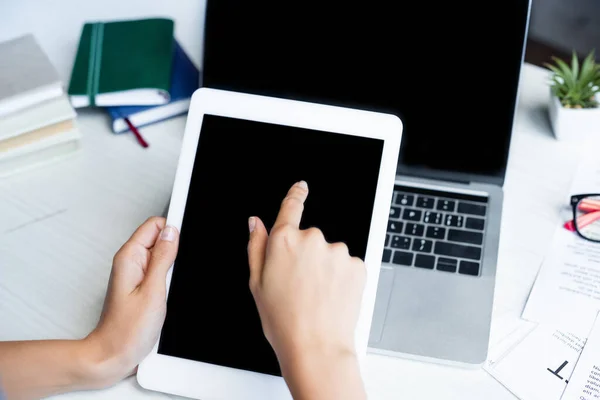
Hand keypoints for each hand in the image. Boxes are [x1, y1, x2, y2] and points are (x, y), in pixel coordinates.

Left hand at [84, 217, 178, 386]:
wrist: (113, 356)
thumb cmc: (126, 331)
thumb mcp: (153, 291)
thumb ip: (163, 258)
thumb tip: (173, 232)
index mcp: (130, 257)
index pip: (155, 225)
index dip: (174, 229)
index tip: (186, 240)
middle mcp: (130, 263)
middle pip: (160, 239)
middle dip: (175, 250)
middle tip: (175, 273)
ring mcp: (136, 274)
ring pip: (162, 256)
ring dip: (172, 267)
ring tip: (169, 288)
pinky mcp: (141, 286)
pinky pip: (160, 272)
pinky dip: (168, 279)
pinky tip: (168, 294)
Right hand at [247, 181, 366, 398]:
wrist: (316, 347)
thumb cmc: (283, 320)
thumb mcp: (257, 283)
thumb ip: (257, 246)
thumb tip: (256, 223)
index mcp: (284, 241)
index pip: (291, 207)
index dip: (296, 195)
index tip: (301, 187)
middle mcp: (312, 240)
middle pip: (310, 238)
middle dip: (306, 255)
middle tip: (300, 285)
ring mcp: (337, 252)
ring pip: (330, 253)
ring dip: (325, 268)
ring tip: (317, 295)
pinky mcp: (357, 265)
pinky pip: (347, 265)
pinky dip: (341, 278)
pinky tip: (332, 297)